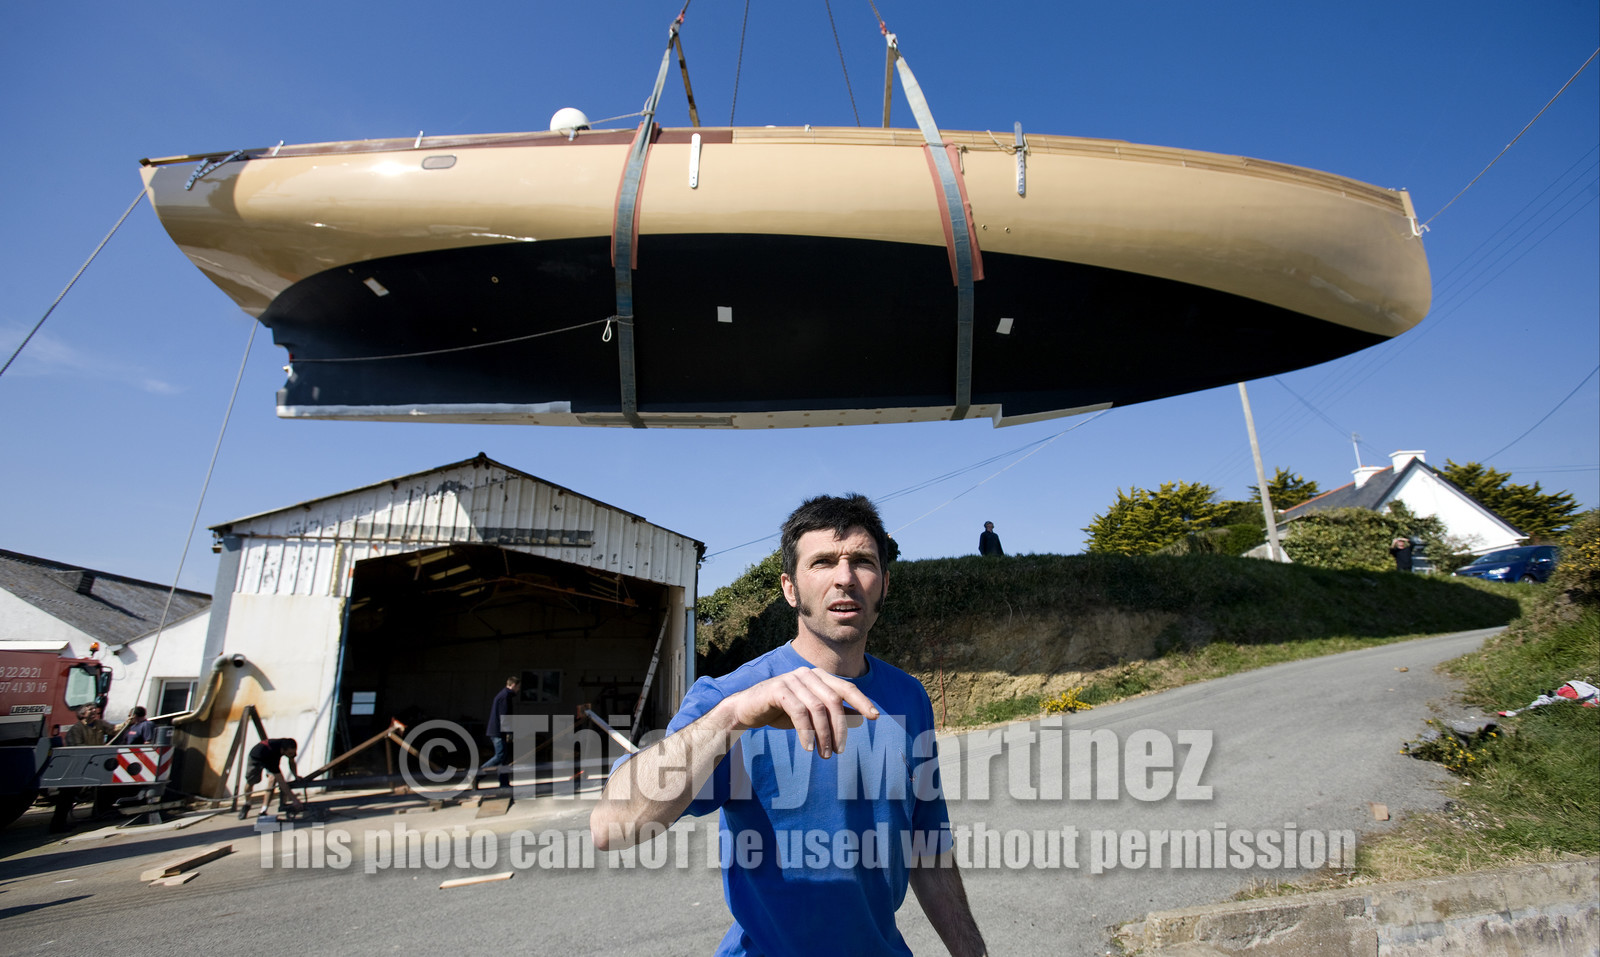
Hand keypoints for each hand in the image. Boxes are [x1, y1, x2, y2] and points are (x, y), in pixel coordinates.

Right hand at [719, 667, 878, 758]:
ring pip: (818, 708)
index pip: (846, 687)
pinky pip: (799, 712)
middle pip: (834, 700)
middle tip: (839, 751)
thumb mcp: (811, 712)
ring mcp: (792, 680)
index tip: (875, 717)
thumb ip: (833, 712)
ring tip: (824, 754)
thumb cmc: (781, 710)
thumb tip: (860, 717)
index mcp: (818, 676)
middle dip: (840, 728)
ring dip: (824, 735)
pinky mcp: (778, 690)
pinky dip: (806, 732)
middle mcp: (807, 674)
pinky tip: (808, 747)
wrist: (747, 709)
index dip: (862, 701)